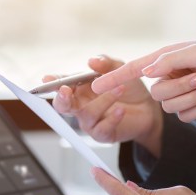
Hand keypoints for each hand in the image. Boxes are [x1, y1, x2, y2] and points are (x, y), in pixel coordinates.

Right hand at [49, 54, 163, 156]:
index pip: (61, 85)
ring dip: (103, 100)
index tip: (48, 79)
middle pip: (63, 106)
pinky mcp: (103, 134)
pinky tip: (121, 110)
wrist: (148, 109)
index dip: (53, 83)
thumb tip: (91, 60)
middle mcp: (81, 106)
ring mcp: (90, 121)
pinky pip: (102, 128)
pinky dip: (112, 118)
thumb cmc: (129, 89)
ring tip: (120, 89)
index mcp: (80, 89)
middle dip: (62, 99)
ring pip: (87, 114)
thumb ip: (106, 64)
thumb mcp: (120, 70)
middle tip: (66, 91)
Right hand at [92, 40, 195, 121]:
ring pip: (169, 107)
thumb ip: (169, 62)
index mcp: (166, 58)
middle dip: (179, 89)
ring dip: (190, 98)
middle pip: (156, 94)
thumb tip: (145, 70)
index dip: (114, 78)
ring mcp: (181, 92)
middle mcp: (170, 75)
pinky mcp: (193, 107)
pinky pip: (183, 117)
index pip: (134, 69)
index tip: (95, 87)